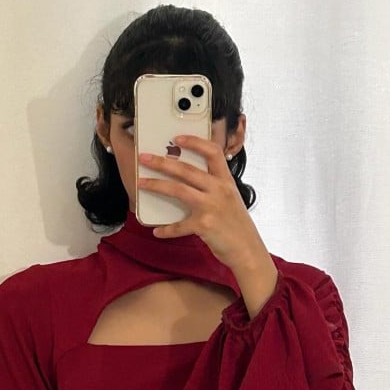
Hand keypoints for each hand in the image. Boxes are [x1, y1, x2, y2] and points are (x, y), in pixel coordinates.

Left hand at [137, 135, 268, 274]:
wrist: (248, 250)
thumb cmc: (237, 226)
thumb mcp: (230, 199)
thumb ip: (213, 188)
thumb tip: (186, 181)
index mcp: (226, 181)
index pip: (212, 152)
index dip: (195, 142)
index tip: (177, 138)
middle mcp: (219, 190)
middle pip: (187, 169)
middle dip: (162, 162)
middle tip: (144, 158)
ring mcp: (211, 207)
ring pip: (178, 190)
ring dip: (156, 185)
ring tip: (141, 183)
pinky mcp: (204, 225)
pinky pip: (179, 225)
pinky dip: (167, 229)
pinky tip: (157, 231)